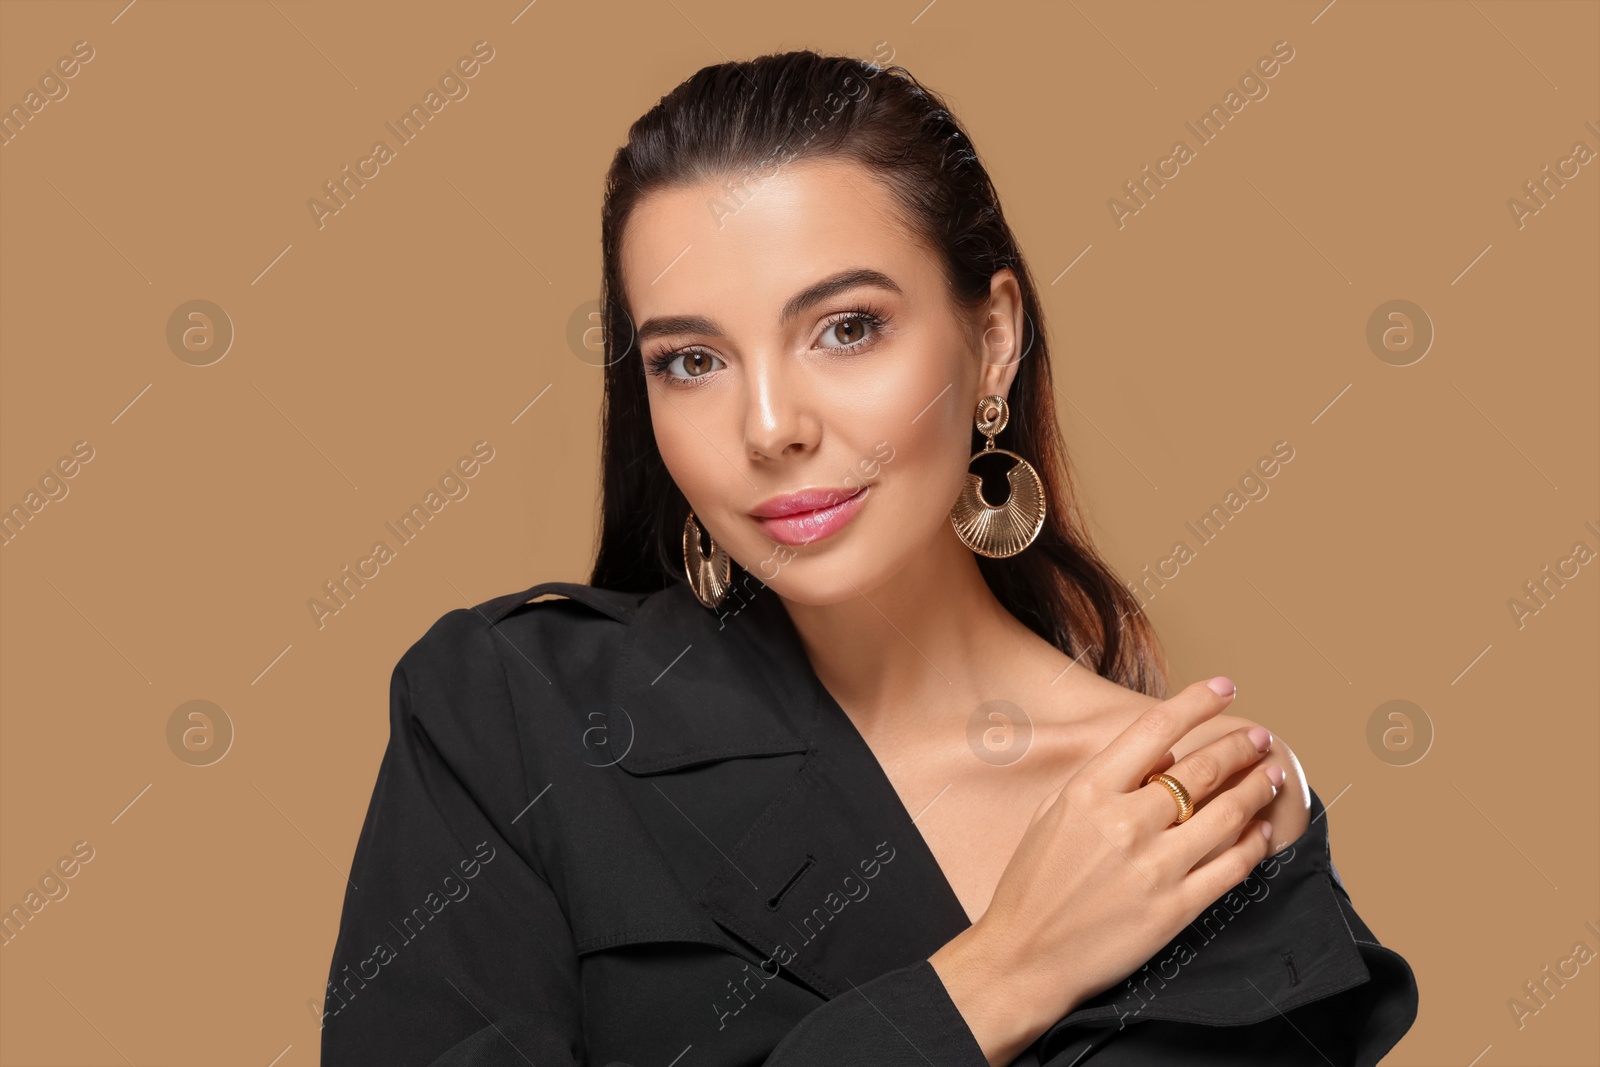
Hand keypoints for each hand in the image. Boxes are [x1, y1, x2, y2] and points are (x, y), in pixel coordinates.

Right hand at [930, 676, 1280, 1062]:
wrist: (1025, 956)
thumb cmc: (1033, 883)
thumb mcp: (1055, 813)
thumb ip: (1105, 781)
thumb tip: (1162, 755)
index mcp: (1089, 792)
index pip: (1156, 730)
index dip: (1198, 703)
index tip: (1225, 688)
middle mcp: (1126, 823)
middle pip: (1203, 769)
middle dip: (1239, 747)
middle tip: (1259, 738)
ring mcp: (1155, 867)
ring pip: (1227, 814)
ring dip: (1257, 788)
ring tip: (1271, 775)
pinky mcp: (1175, 909)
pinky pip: (1231, 867)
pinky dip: (1254, 844)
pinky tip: (1262, 831)